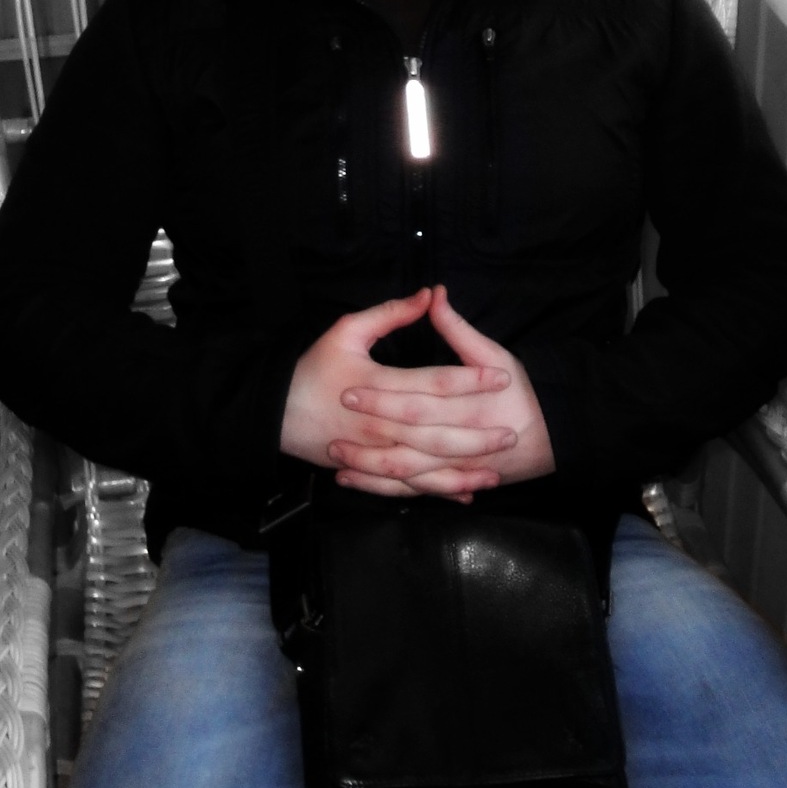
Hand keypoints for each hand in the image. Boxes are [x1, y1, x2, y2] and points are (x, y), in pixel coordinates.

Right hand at [280, 289, 515, 499]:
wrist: (275, 413)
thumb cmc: (312, 370)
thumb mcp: (345, 331)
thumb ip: (389, 313)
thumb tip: (430, 294)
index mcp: (376, 387)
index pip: (433, 383)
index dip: (471, 380)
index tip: (503, 377)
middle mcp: (378, 426)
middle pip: (436, 433)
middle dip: (477, 436)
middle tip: (511, 433)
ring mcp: (373, 455)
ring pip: (426, 469)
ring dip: (462, 472)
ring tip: (496, 469)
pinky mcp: (368, 472)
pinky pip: (408, 488)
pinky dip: (437, 492)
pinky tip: (464, 493)